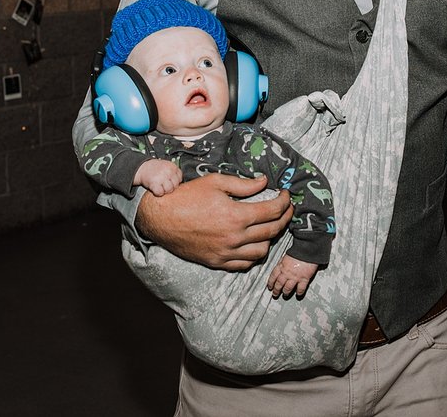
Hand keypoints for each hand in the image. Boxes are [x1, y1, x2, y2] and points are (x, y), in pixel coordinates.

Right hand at [134, 159, 181, 195]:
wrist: (141, 167)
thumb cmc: (155, 168)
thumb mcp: (167, 166)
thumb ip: (174, 173)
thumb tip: (182, 185)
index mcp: (173, 166)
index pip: (180, 179)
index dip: (175, 182)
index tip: (170, 181)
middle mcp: (168, 171)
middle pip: (175, 185)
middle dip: (170, 187)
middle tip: (164, 185)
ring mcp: (162, 177)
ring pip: (169, 190)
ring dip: (164, 190)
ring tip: (160, 187)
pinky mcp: (154, 183)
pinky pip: (160, 192)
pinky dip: (158, 193)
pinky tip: (156, 189)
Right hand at [135, 173, 292, 269]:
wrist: (160, 217)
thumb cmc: (186, 196)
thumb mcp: (216, 182)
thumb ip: (243, 184)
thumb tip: (264, 182)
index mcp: (236, 215)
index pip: (272, 211)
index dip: (284, 202)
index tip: (287, 196)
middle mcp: (234, 237)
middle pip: (272, 231)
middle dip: (284, 218)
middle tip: (286, 209)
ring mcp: (226, 253)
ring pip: (262, 252)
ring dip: (270, 239)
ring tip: (270, 227)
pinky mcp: (217, 262)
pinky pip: (244, 264)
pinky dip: (253, 255)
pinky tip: (253, 244)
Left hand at [266, 255, 317, 297]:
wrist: (307, 250)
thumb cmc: (297, 251)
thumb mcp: (285, 256)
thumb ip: (282, 263)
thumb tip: (280, 267)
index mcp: (281, 266)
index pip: (273, 276)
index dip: (270, 283)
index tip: (270, 287)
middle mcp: (287, 273)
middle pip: (279, 284)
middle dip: (276, 290)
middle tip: (275, 294)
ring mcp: (295, 277)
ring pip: (288, 288)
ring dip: (286, 292)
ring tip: (285, 295)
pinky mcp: (304, 279)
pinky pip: (300, 288)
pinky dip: (299, 292)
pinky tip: (298, 294)